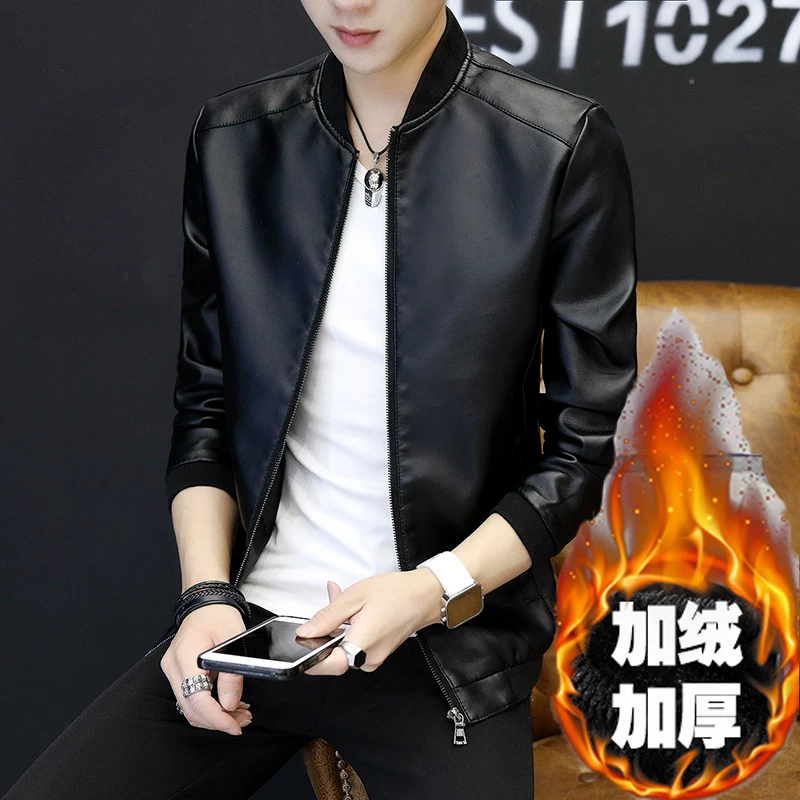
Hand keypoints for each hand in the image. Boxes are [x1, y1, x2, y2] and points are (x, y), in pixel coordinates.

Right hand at [160, 604, 252, 734]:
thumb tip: (230, 704)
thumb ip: (231, 674)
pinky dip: (209, 705)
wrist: (206, 602)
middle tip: (242, 721)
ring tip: (239, 714)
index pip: (197, 700)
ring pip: (191, 706)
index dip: (217, 719)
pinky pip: (191, 696)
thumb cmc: (219, 615)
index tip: (234, 727)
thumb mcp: (233, 640)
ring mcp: (173, 670)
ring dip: (215, 715)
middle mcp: (174, 666)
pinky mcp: (177, 672)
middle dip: (218, 720)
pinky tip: (228, 704)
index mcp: (186, 656)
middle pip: (192, 708)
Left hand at [296, 569, 443, 674]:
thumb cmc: (395, 593)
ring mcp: (375, 657)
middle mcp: (369, 657)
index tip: (301, 649)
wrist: (424, 595)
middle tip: (331, 608)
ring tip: (347, 604)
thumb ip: (327, 616)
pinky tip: (355, 612)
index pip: (330, 665)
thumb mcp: (355, 597)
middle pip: (334, 654)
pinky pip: (356, 646)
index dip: (311, 660)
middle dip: (327, 632)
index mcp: (362, 643)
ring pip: (344, 649)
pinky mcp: (378, 653)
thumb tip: (306, 632)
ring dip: (339, 629)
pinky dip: (350, 631)